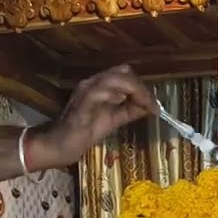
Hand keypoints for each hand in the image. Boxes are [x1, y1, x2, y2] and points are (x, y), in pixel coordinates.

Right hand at [30, 65, 157, 169]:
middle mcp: (93, 83)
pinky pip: (97, 93)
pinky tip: (120, 102)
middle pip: (122, 72)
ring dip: (131, 90)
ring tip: (141, 105)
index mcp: (101, 84)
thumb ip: (132, 110)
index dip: (142, 86)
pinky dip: (112, 95)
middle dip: (140, 87)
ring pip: (112, 79)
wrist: (63, 145)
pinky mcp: (81, 104)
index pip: (125, 74)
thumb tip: (153, 107)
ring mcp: (86, 91)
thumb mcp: (116, 118)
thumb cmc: (87, 131)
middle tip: (149, 104)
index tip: (154, 104)